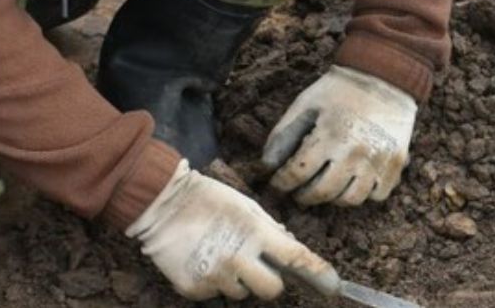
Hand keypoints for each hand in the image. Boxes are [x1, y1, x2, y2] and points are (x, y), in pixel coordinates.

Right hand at [126, 160, 337, 300]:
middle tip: (258, 265)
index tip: (333, 286)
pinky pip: (216, 294)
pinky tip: (204, 260)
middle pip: (272, 290)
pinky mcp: (193, 289)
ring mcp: (214, 276)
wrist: (161, 204)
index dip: (318, 274)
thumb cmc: (210, 200)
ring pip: (242, 293)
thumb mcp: (248, 206)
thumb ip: (271, 230)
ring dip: (240, 280)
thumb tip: (290, 247)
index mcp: (256, 233)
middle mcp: (238, 258)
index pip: (297, 258)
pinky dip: (215, 282)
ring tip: (222, 254)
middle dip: (271, 280)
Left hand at [262, 65, 416, 205]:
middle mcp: (355, 153)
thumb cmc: (340, 90)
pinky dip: (363, 193)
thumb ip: (283, 135)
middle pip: (322, 193)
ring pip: (350, 200)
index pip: (296, 174)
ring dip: (332, 198)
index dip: (281, 183)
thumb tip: (266, 166)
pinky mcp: (395, 164)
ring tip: (326, 186)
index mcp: (329, 136)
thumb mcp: (306, 105)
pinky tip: (353, 181)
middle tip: (298, 191)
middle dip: (303, 196)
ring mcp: (378, 161)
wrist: (386, 77)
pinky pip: (376, 195)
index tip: (278, 182)